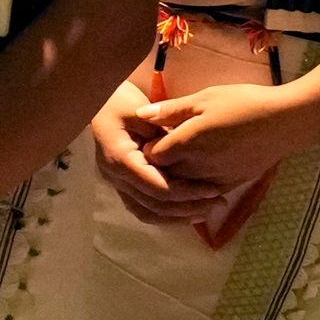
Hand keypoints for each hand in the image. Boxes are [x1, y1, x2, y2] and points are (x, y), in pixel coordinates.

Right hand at [93, 79, 225, 223]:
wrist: (101, 105)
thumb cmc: (121, 102)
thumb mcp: (141, 111)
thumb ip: (160, 134)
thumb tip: (180, 153)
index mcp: (120, 159)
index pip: (156, 186)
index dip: (185, 192)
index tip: (212, 191)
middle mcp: (116, 178)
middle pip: (154, 205)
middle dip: (187, 207)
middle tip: (217, 204)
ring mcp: (118, 184)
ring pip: (149, 214)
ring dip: (179, 217)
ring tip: (207, 212)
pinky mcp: (125, 187)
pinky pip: (146, 209)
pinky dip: (168, 215)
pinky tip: (190, 213)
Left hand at [131, 80, 316, 195]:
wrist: (284, 123)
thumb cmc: (244, 103)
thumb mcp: (206, 98)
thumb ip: (172, 110)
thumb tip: (141, 115)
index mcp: (186, 142)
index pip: (151, 155)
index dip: (149, 147)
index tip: (155, 136)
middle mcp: (195, 167)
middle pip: (164, 174)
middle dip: (160, 164)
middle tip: (166, 147)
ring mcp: (212, 180)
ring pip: (182, 186)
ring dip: (177, 176)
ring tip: (185, 157)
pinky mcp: (229, 186)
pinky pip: (203, 193)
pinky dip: (197, 186)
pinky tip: (202, 171)